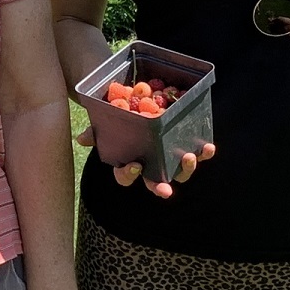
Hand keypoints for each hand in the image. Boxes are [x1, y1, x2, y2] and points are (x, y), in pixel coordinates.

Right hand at [76, 122, 213, 196]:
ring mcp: (170, 157)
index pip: (124, 176)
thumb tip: (82, 139)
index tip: (133, 165)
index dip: (128, 174)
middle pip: (156, 182)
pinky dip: (204, 153)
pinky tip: (207, 147)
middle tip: (166, 190)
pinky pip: (198, 154)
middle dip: (161, 187)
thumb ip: (97, 131)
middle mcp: (152, 165)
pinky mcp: (186, 145)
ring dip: (186, 168)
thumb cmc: (120, 115)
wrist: (139, 99)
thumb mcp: (106, 122)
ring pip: (179, 172)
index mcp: (129, 162)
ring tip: (188, 157)